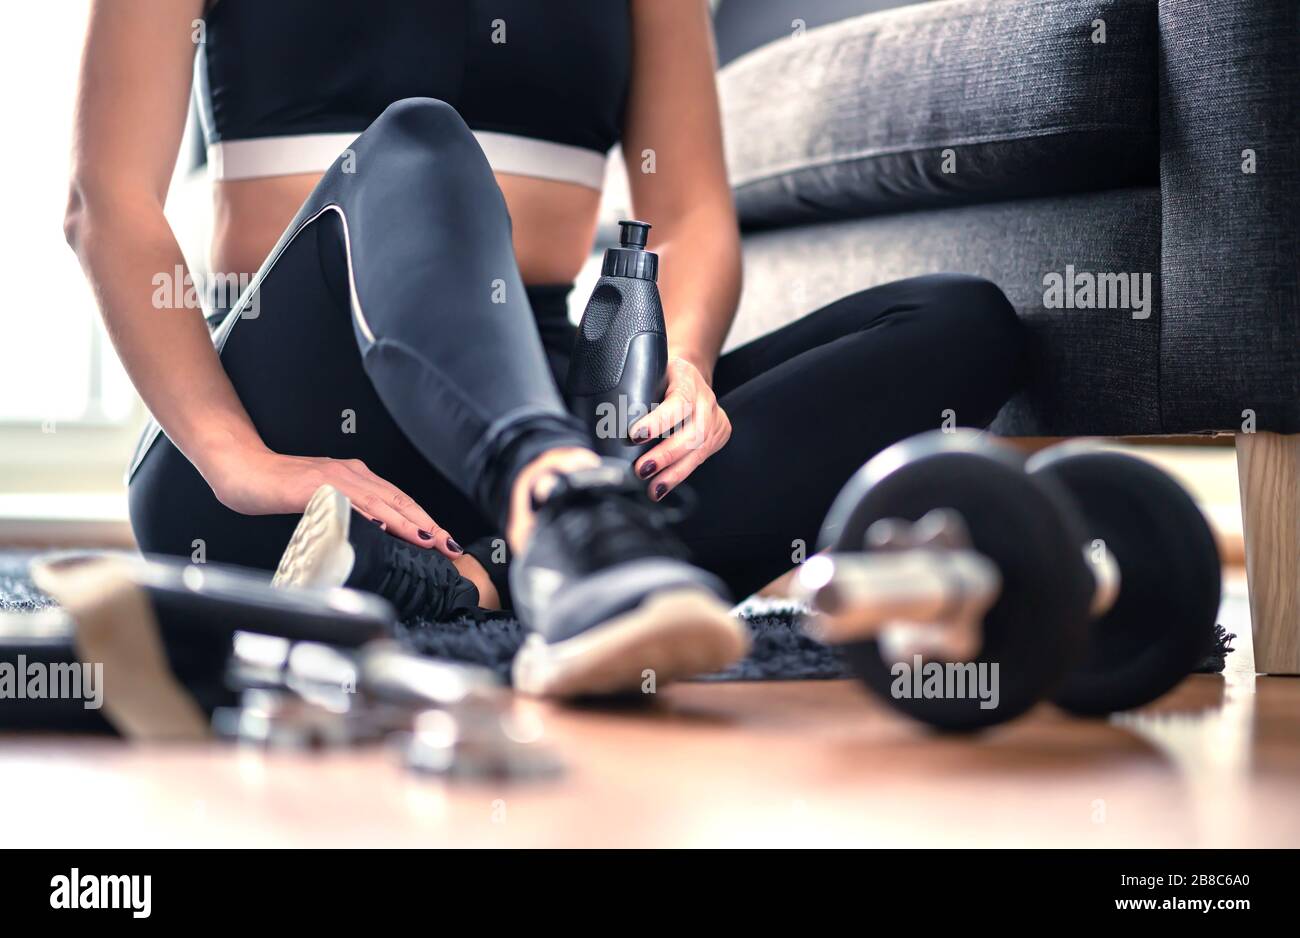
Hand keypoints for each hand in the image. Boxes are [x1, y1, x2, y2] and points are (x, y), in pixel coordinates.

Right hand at [208, 450, 461, 557]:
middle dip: (429, 524)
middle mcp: (353, 473)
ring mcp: (336, 477)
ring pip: (382, 500)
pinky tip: (387, 526)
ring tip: (431, 540)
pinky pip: (349, 500)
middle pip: (400, 500)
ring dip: (409, 521)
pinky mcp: (315, 485)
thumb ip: (349, 513)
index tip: (445, 541)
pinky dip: (372, 513)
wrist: (242, 469)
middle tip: (451, 546)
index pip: (400, 501)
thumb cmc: (277, 488)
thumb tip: (375, 534)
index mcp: (357, 478)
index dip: (425, 521)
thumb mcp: (323, 502)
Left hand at [630, 356, 730, 499]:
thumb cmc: (664, 376)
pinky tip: (663, 487)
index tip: (635, 435)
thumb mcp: (651, 372)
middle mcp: (706, 400)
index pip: (678, 402)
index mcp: (688, 380)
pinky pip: (700, 459)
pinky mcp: (719, 435)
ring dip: (673, 473)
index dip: (658, 421)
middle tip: (642, 470)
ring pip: (699, 451)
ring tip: (653, 489)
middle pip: (693, 433)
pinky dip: (679, 474)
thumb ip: (636, 388)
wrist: (691, 375)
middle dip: (666, 455)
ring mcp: (716, 419)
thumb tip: (604, 414)